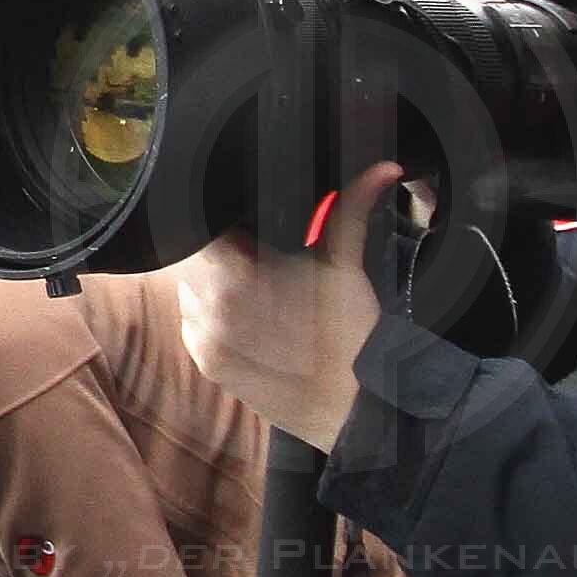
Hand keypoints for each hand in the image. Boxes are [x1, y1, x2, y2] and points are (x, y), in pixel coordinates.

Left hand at [174, 161, 407, 449]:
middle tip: (263, 263)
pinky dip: (215, 319)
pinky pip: (195, 326)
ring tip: (261, 297)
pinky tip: (251, 324)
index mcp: (235, 271)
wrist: (351, 408)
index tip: (252, 231)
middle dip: (226, 256)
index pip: (207, 228)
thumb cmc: (350, 334)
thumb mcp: (346, 264)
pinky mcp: (205, 363)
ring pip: (194, 290)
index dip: (228, 225)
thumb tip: (383, 167)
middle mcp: (207, 302)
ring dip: (218, 287)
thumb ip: (351, 209)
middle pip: (199, 259)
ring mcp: (202, 335)